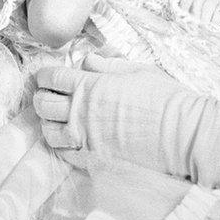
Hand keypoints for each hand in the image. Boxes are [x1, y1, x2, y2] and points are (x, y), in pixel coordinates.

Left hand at [34, 54, 205, 177]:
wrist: (179, 132)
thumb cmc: (163, 96)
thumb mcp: (137, 70)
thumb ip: (106, 65)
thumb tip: (85, 60)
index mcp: (91, 86)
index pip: (54, 79)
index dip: (43, 76)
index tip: (42, 75)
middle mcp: (82, 112)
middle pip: (44, 105)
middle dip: (40, 97)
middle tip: (44, 94)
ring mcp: (86, 139)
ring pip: (49, 133)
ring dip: (46, 123)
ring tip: (52, 119)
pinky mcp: (94, 159)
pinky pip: (65, 154)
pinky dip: (60, 145)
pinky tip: (66, 140)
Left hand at [178, 0, 219, 28]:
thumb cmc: (206, 16)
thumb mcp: (196, 14)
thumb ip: (187, 16)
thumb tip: (180, 22)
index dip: (183, 9)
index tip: (181, 20)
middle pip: (197, 1)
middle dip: (193, 16)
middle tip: (191, 27)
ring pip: (208, 6)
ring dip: (203, 19)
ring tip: (200, 29)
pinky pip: (218, 12)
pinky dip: (214, 22)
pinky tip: (211, 28)